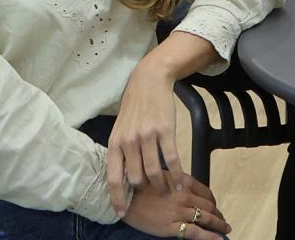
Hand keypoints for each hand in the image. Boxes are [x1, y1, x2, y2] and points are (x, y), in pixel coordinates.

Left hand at [106, 59, 183, 211]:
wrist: (149, 82)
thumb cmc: (134, 108)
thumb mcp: (121, 130)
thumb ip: (121, 152)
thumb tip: (124, 178)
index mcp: (115, 143)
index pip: (113, 178)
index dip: (117, 198)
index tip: (122, 213)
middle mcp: (129, 142)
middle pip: (135, 179)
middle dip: (144, 192)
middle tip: (153, 197)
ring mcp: (147, 136)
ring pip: (154, 172)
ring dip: (162, 186)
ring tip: (169, 191)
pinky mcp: (165, 131)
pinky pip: (171, 159)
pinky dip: (177, 174)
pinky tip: (181, 182)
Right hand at [119, 171, 231, 238]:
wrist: (125, 197)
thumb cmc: (141, 185)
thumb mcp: (163, 176)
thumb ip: (178, 181)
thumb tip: (189, 188)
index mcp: (184, 182)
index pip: (205, 192)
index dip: (213, 200)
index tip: (214, 206)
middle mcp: (185, 196)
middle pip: (208, 206)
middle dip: (217, 213)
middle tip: (222, 220)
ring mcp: (180, 212)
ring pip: (206, 218)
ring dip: (218, 224)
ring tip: (224, 228)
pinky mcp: (173, 226)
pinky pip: (196, 232)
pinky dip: (210, 236)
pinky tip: (218, 239)